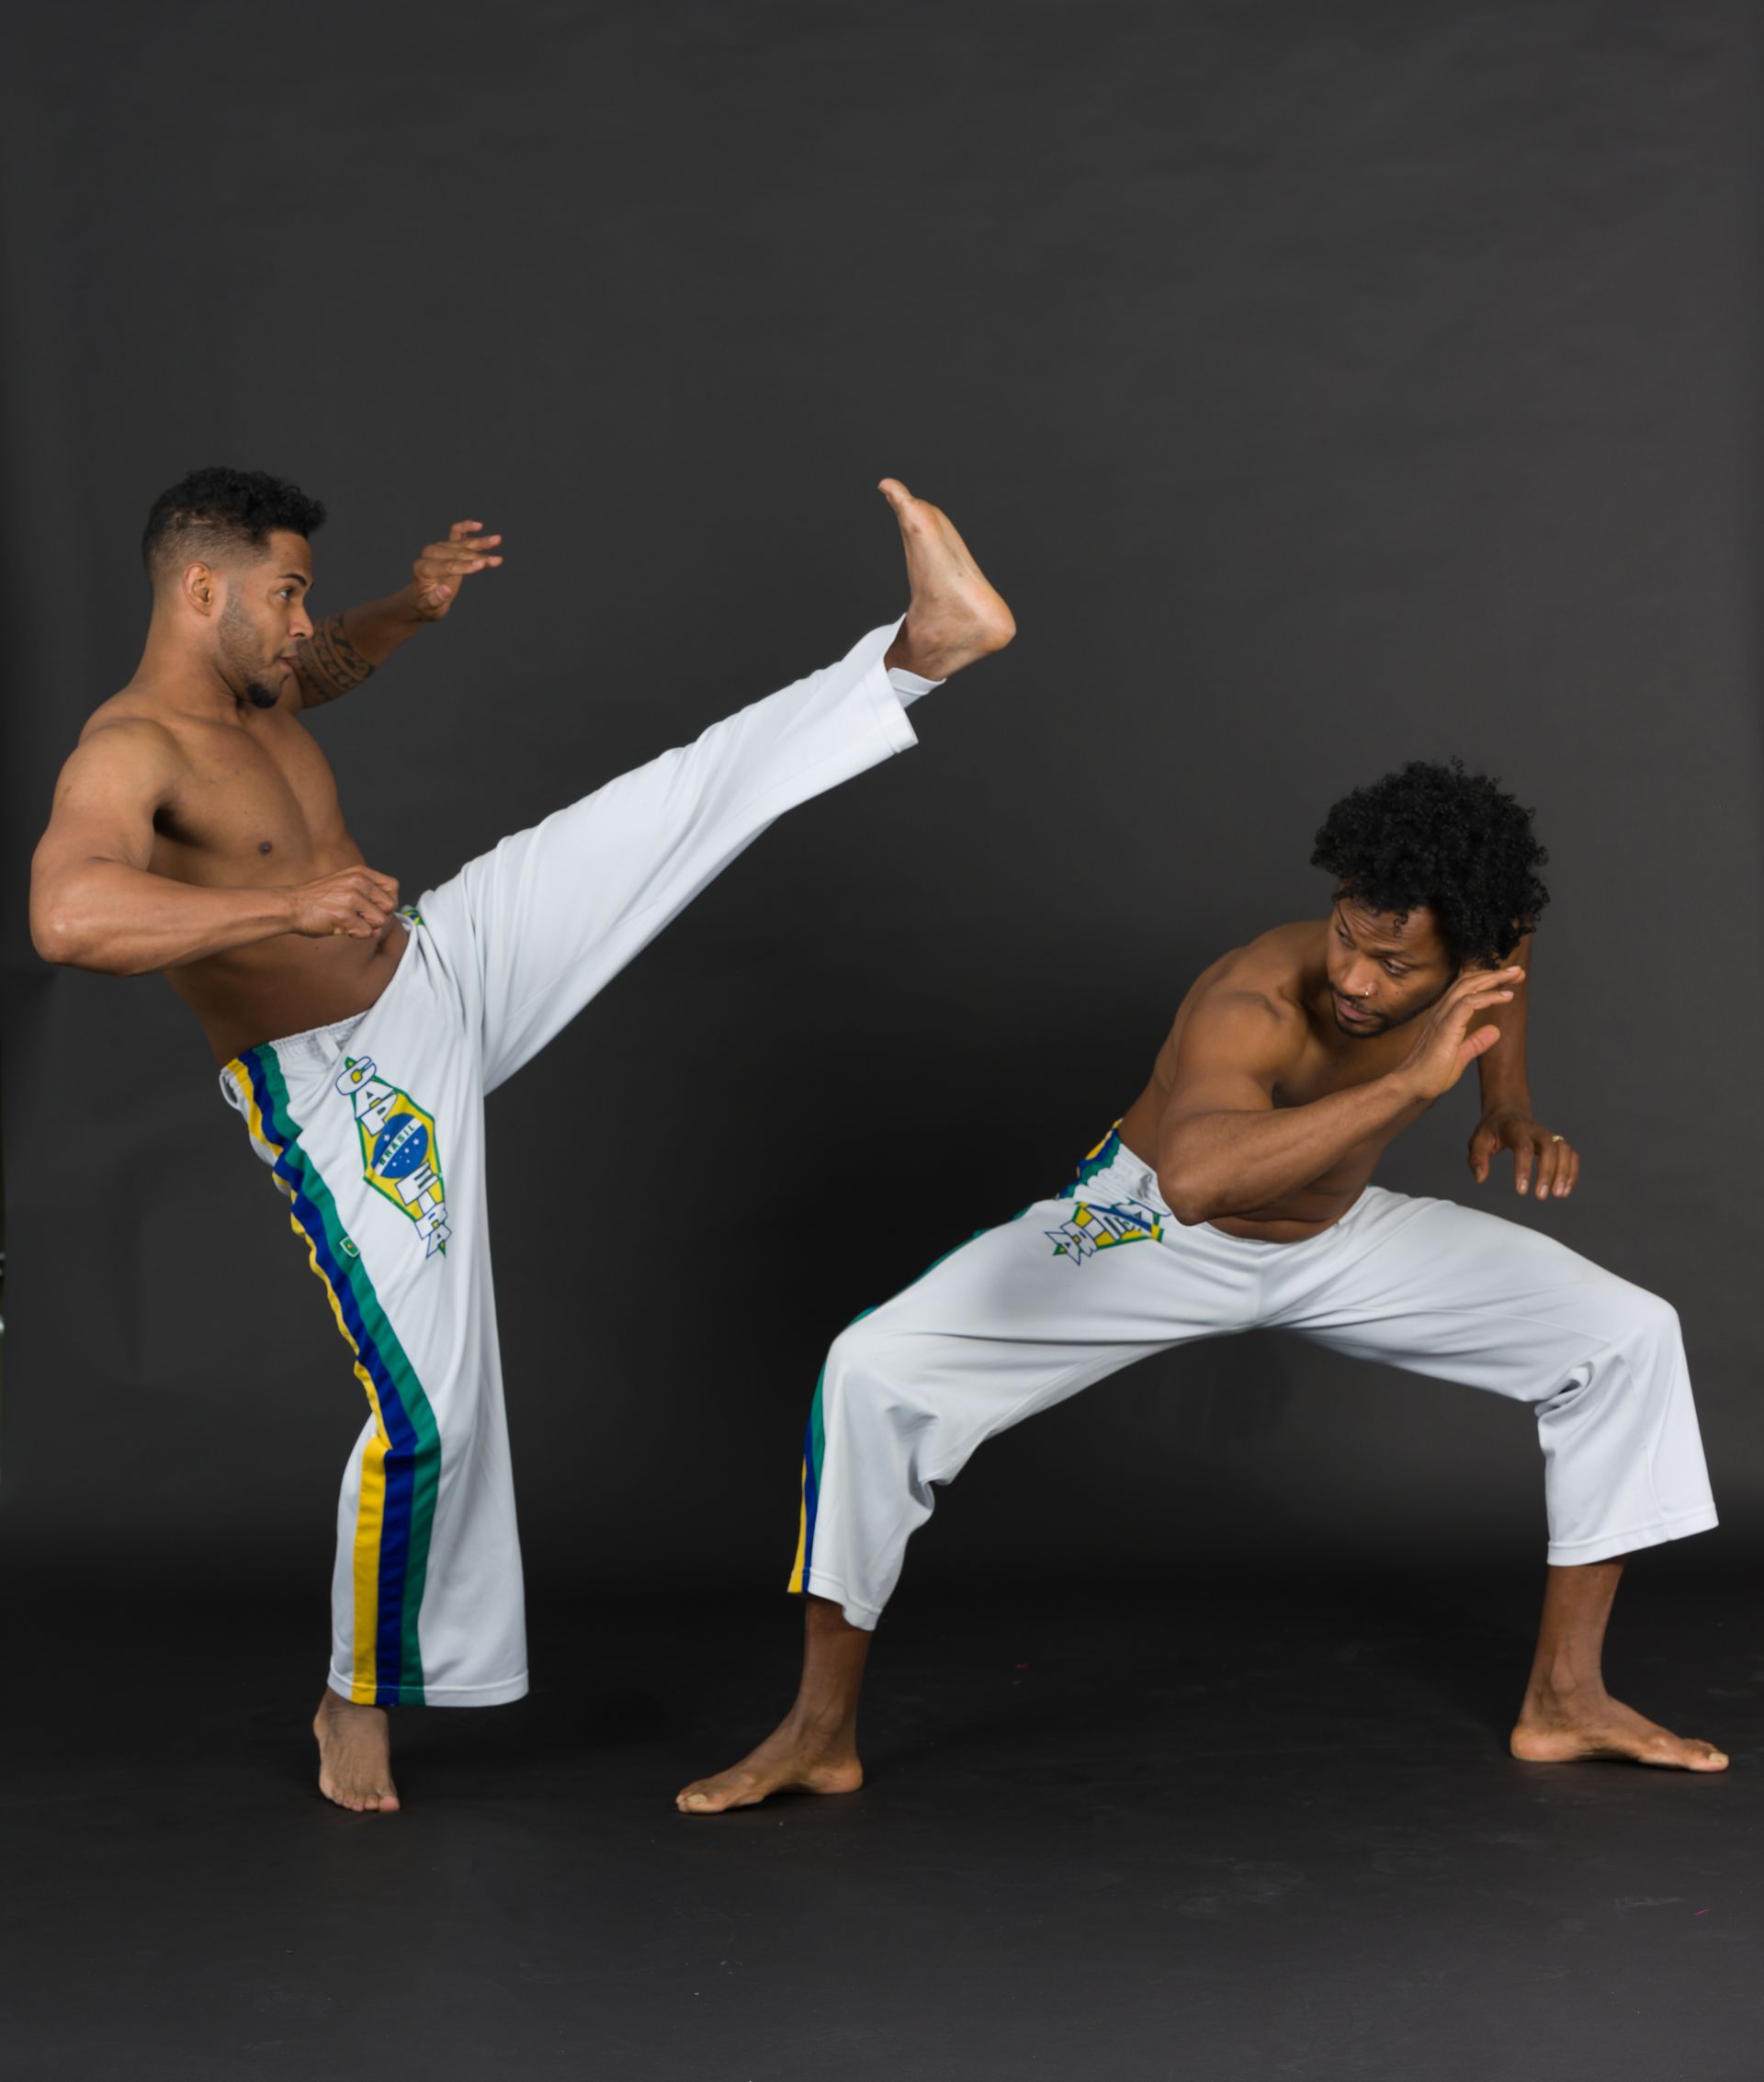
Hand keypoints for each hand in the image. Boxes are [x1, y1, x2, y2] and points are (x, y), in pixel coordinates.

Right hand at [286, 866, 400, 938]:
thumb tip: (386, 914)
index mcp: (360, 873)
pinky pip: (366, 933)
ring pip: (380, 921)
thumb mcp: (344, 883)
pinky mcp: (344, 916)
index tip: (377, 908)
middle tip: (361, 918)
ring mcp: (351, 898)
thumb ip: (367, 893)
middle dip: (379, 916)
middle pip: (390, 906)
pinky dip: (356, 935)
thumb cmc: (316, 898)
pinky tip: (341, 927)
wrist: (291, 906)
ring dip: (367, 927)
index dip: (388, 901)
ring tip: (348, 922)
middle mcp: (358, 882)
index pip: (393, 886)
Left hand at [411, 519, 504, 619]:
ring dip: (480, 543)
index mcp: (423, 569)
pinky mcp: (446, 546)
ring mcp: (438, 548)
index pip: (447, 565)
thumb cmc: (426, 605)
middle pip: (457, 553)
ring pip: (461, 543)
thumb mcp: (429, 608)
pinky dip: (466, 527)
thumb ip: (435, 600)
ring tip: (497, 540)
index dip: (465, 566)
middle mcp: (429, 555)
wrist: (422, 597)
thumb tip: (446, 590)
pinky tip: (478, 525)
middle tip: (497, 561)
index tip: (482, 565)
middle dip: (478, 557)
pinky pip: (455, 532)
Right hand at [1390, 964, 1524, 1103]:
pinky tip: (1506, 996)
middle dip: (1495, 974)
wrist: (1411, 1085)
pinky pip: (1468, 1003)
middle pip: (1468, 981)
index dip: (1487, 981)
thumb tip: (1495, 1030)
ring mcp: (1442, 1017)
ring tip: (1516, 975)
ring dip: (1494, 979)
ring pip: (1468, 986)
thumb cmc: (1429, 1074)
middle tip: (1518, 971)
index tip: (1509, 982)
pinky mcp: (1446, 1026)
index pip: (1466, 989)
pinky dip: (1489, 997)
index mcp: (1444, 1017)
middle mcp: (1441, 1012)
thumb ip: (1476, 1042)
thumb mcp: (1460, 1057)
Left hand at [1469, 1107, 1579, 1199]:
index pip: (1523, 1147)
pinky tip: (1565, 1189)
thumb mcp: (1478, 1140)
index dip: (1524, 1168)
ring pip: (1564, 1150)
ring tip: (1558, 1194)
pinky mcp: (1557, 1142)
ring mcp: (1549, 1135)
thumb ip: (1477, 1158)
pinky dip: (1572, 1171)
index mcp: (1515, 1129)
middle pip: (1549, 1148)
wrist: (1508, 1112)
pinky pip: (1571, 1154)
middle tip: (1541, 1196)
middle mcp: (1536, 1130)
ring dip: (1564, 1173)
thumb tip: (1480, 1178)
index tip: (1521, 1191)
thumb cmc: (1492, 1130)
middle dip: (1547, 1173)